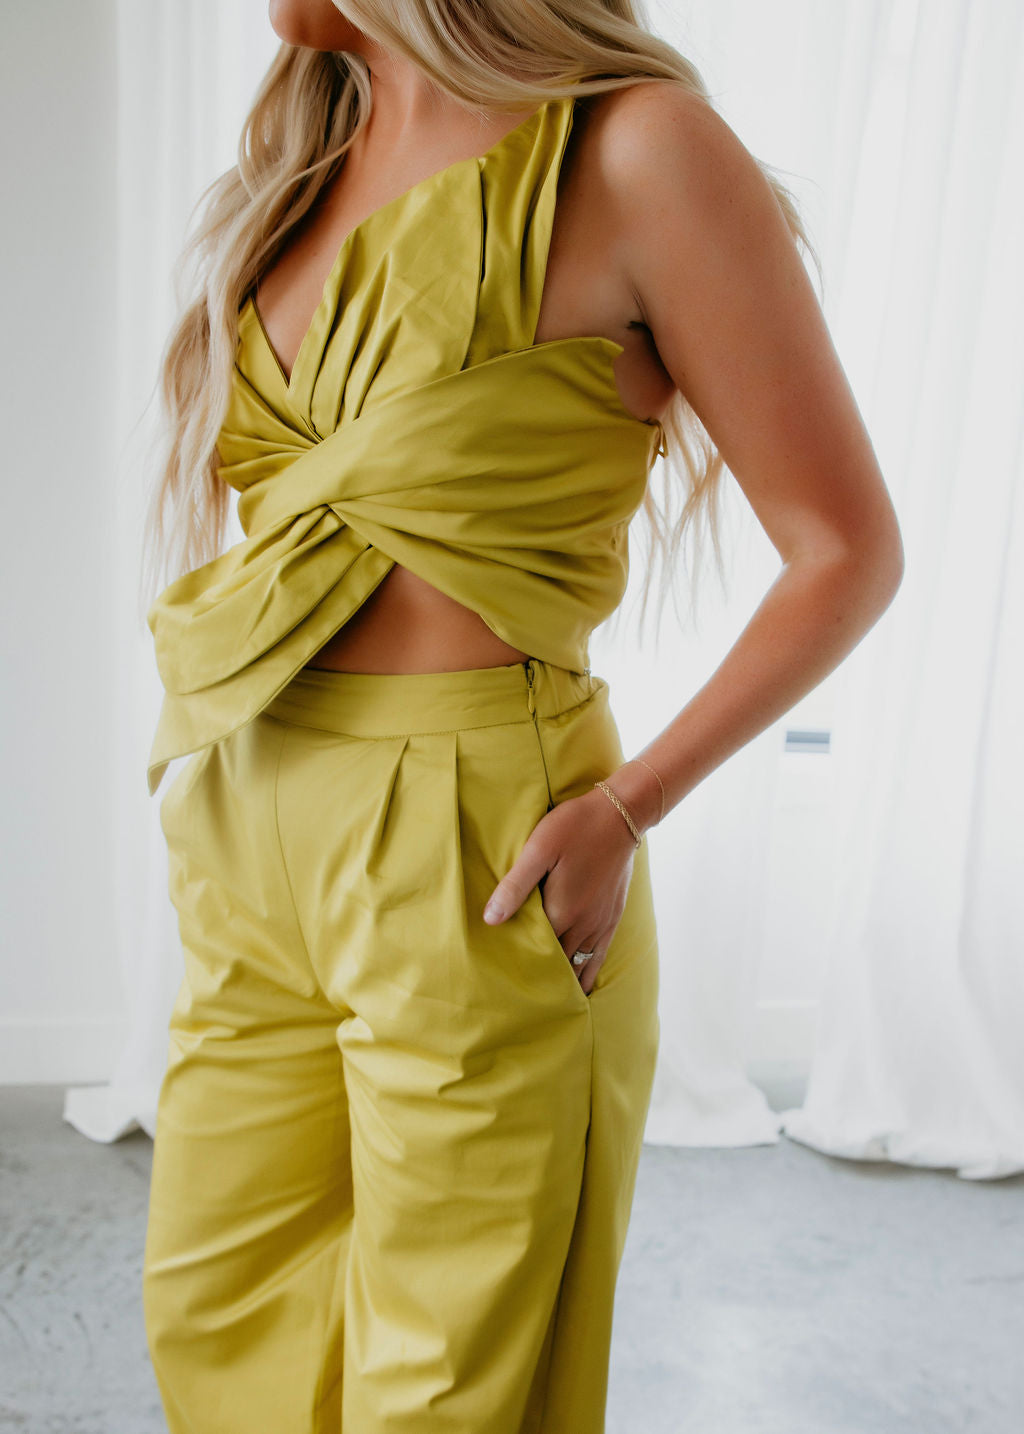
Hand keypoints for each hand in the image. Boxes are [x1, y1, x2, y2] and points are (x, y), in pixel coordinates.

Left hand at [482, 784, 639, 994]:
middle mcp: (583, 925)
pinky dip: (588, 974)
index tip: (498, 980)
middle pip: (557, 963)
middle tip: (516, 1001)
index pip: (534, 950)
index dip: (517, 964)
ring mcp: (601, 923)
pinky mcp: (613, 917)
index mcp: (562, 911)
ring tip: (546, 1002)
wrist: (621, 815)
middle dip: (539, 979)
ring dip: (563, 982)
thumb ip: (515, 885)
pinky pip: (599, 956)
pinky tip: (581, 986)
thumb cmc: (574, 826)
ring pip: (579, 965)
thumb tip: (490, 920)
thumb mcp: (539, 849)